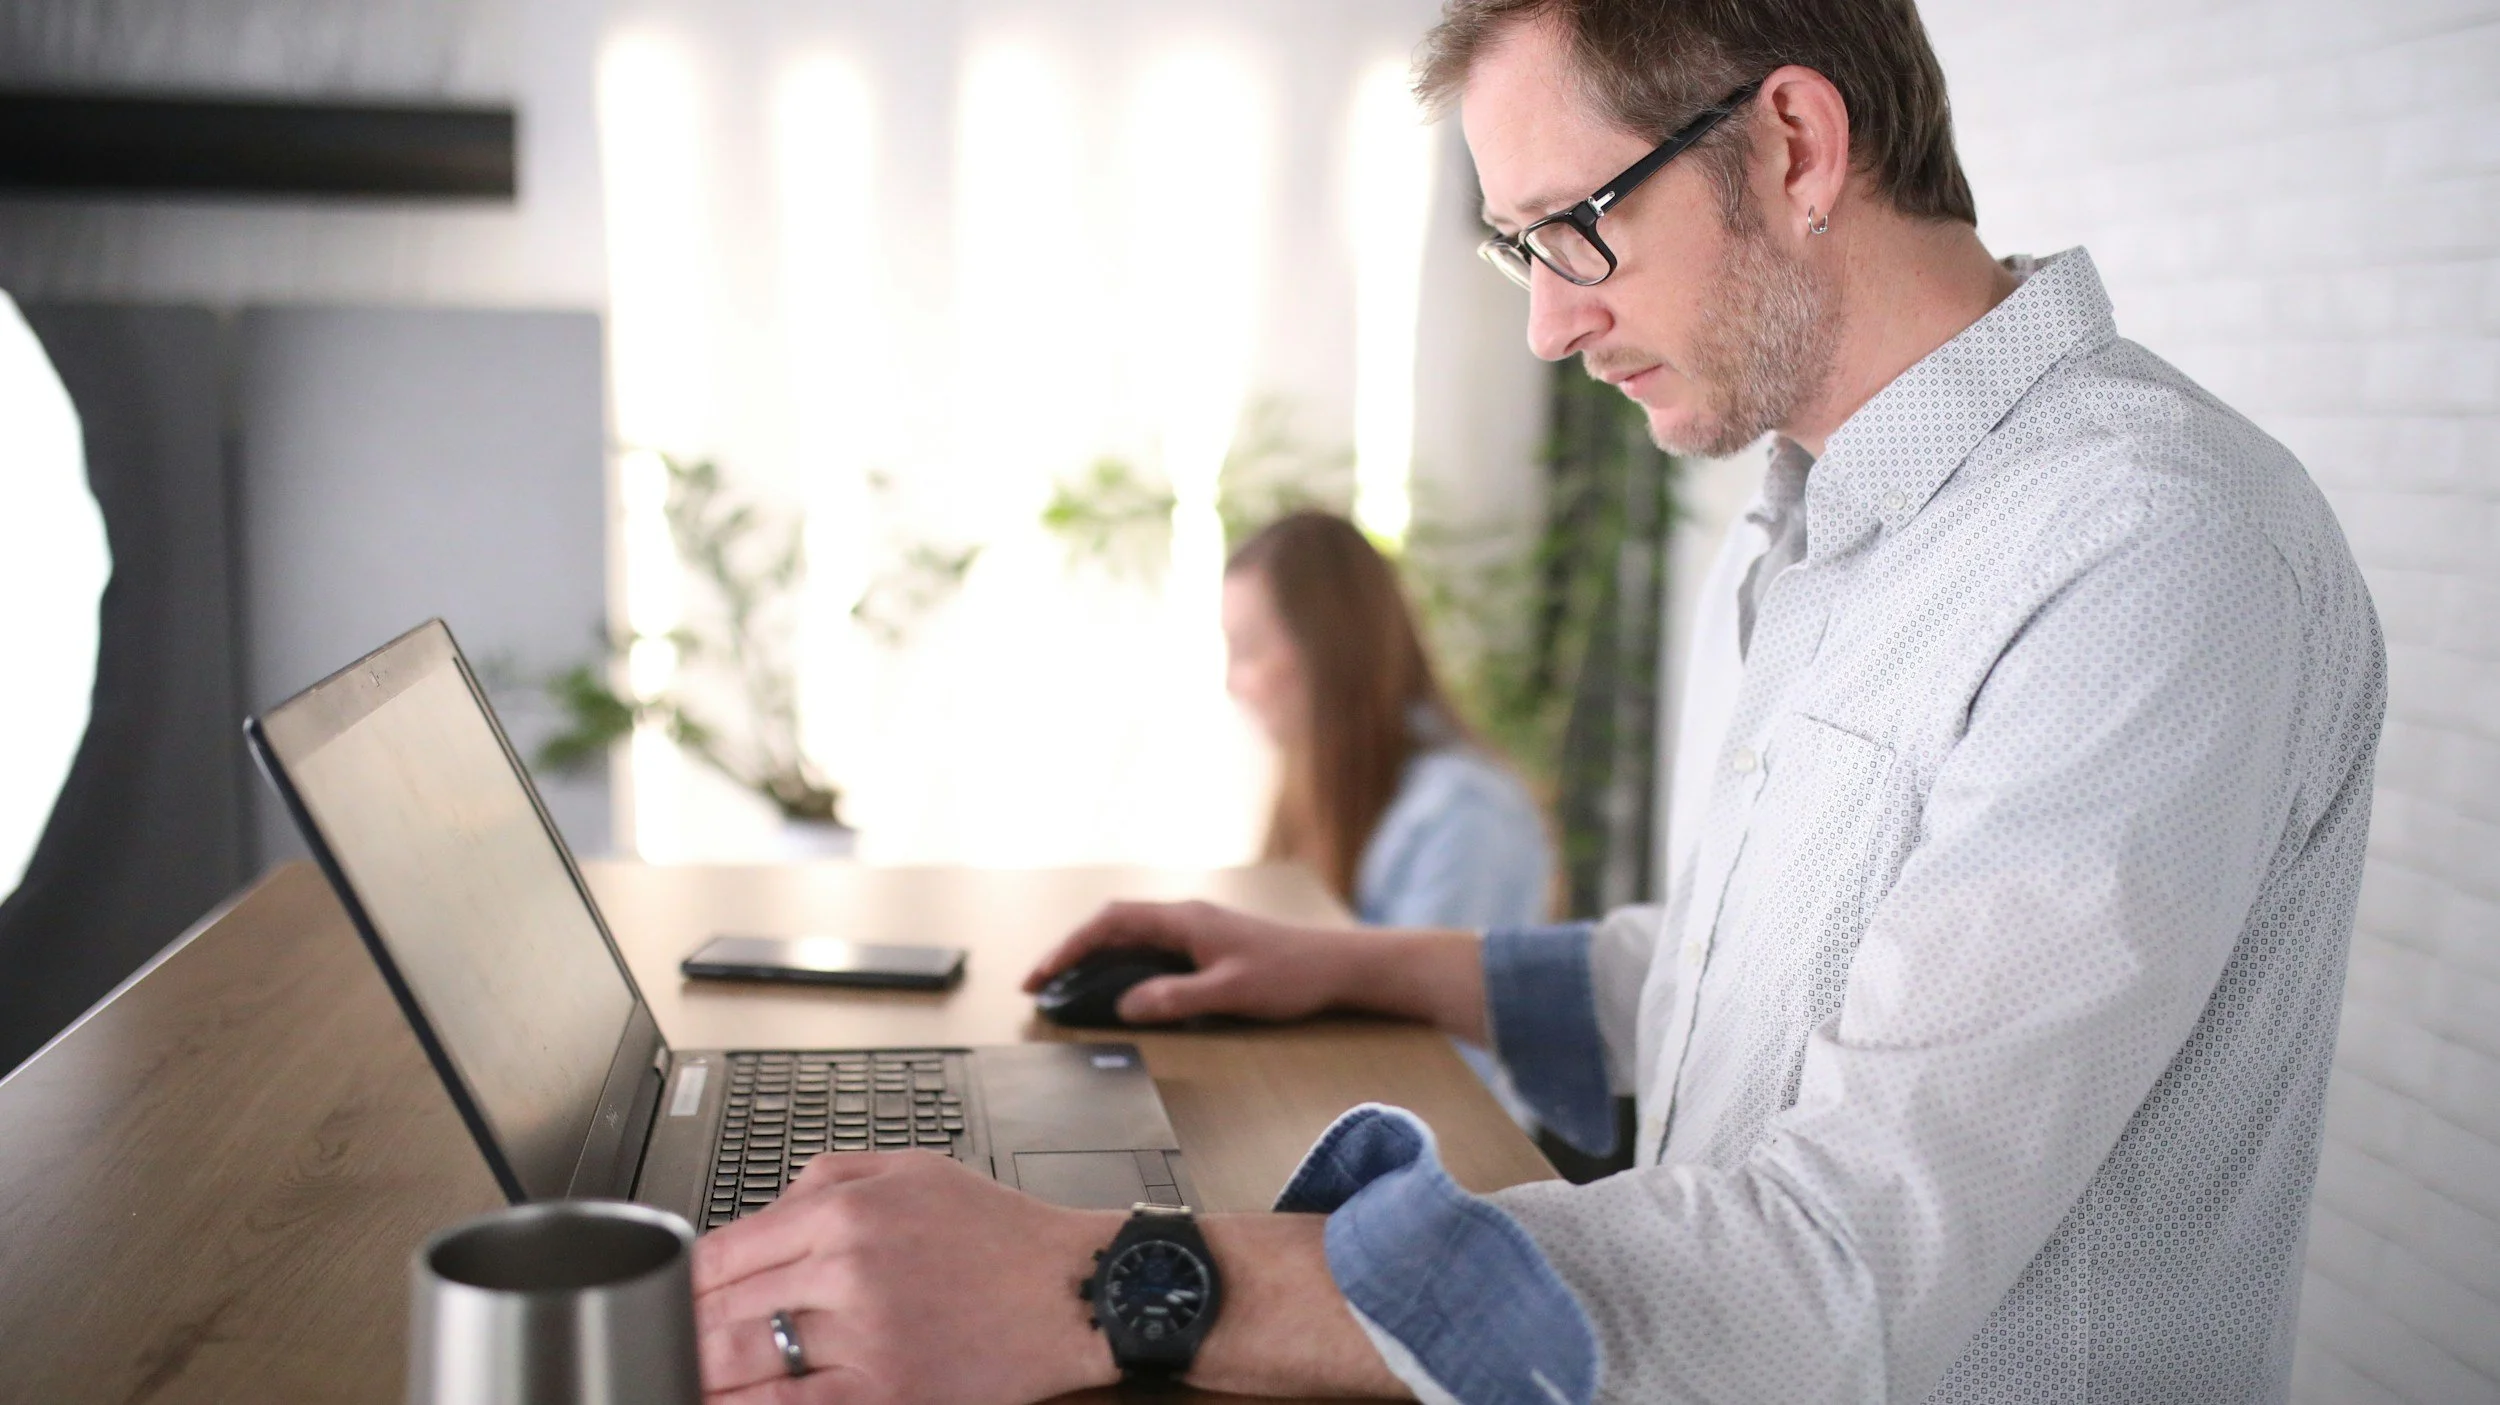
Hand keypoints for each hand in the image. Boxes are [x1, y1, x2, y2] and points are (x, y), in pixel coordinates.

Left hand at [691, 1151, 1119, 1403]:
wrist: (1072, 1289)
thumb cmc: (1000, 1233)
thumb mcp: (913, 1169)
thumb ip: (826, 1176)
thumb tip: (762, 1210)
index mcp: (846, 1212)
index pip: (725, 1250)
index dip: (681, 1283)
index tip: (666, 1299)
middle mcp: (847, 1270)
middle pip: (724, 1308)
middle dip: (683, 1333)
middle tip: (660, 1346)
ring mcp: (864, 1336)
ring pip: (745, 1362)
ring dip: (699, 1375)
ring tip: (676, 1381)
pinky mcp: (885, 1392)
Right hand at [1026, 901, 1490, 1040]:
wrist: (1338, 965)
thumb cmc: (1290, 975)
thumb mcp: (1229, 993)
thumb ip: (1175, 998)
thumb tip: (1125, 1006)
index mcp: (1184, 919)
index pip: (1109, 924)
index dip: (1068, 947)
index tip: (1039, 976)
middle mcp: (1185, 915)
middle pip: (1112, 923)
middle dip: (1070, 950)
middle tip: (1039, 984)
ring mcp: (1196, 927)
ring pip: (1130, 933)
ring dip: (1094, 954)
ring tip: (1066, 985)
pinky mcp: (1208, 942)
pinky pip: (1149, 944)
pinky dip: (1121, 960)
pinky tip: (1117, 984)